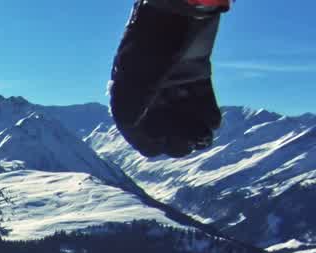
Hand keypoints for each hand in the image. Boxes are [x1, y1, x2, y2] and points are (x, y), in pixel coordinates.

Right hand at [110, 0, 227, 157]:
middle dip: (177, 140)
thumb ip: (136, 111)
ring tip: (207, 137)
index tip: (168, 147)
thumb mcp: (140, 80)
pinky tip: (214, 123)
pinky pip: (200, 101)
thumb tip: (141, 142)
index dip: (152, 143)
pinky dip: (207, 114)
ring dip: (194, 130)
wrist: (181, 5)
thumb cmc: (154, 40)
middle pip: (162, 127)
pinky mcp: (194, 73)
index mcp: (128, 94)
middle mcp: (148, 91)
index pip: (136, 131)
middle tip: (192, 145)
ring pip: (183, 116)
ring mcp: (172, 82)